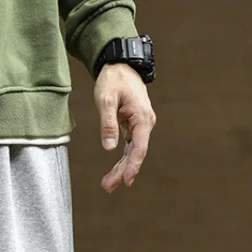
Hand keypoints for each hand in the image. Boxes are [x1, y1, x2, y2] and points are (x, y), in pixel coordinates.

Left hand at [95, 63, 155, 192]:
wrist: (120, 65)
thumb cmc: (113, 79)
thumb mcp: (106, 100)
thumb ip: (108, 124)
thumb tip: (109, 148)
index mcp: (142, 117)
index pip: (139, 147)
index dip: (133, 166)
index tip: (127, 180)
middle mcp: (145, 123)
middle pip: (135, 153)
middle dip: (123, 171)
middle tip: (108, 186)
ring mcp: (140, 125)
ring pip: (132, 152)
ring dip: (121, 168)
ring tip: (108, 184)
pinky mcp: (133, 126)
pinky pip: (129, 147)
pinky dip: (121, 159)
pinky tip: (114, 172)